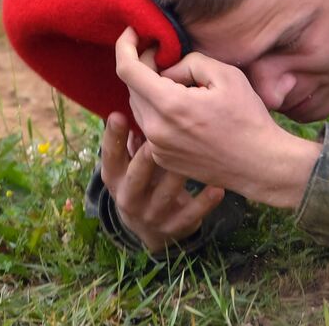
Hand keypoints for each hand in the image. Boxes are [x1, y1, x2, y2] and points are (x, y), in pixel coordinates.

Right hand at [101, 112, 226, 254]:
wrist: (153, 229)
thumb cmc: (146, 180)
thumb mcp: (132, 165)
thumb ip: (134, 139)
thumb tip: (135, 98)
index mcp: (116, 178)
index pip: (110, 158)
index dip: (112, 138)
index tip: (118, 114)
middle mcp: (129, 198)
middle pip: (136, 177)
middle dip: (145, 159)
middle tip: (156, 138)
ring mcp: (151, 215)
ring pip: (165, 195)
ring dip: (178, 177)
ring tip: (194, 157)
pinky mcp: (174, 227)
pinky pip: (191, 215)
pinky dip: (204, 202)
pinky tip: (218, 188)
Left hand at [115, 28, 320, 207]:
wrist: (259, 164)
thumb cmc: (248, 118)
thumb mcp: (226, 75)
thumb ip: (190, 62)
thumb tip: (167, 70)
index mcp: (169, 105)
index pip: (127, 70)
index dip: (125, 46)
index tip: (133, 32)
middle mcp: (156, 129)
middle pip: (132, 88)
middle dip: (143, 67)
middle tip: (165, 55)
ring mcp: (157, 148)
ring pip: (139, 107)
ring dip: (151, 90)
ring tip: (181, 84)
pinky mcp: (163, 159)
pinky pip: (149, 126)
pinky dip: (158, 111)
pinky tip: (184, 109)